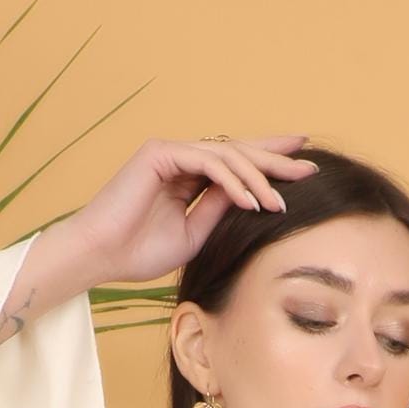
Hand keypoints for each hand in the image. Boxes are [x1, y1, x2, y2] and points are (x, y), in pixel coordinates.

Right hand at [60, 134, 319, 291]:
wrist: (100, 256)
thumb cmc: (138, 253)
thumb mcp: (194, 235)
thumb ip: (220, 211)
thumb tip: (254, 197)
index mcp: (189, 176)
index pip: (235, 164)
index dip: (269, 163)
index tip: (303, 167)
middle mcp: (181, 158)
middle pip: (237, 151)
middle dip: (275, 160)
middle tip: (309, 167)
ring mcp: (170, 151)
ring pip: (226, 155)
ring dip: (256, 179)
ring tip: (279, 202)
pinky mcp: (159, 153)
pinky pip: (206, 162)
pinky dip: (231, 181)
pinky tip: (250, 201)